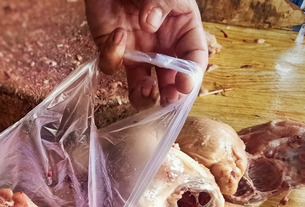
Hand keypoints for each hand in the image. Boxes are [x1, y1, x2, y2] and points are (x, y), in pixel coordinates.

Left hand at [85, 0, 206, 107]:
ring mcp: (137, 52)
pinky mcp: (113, 51)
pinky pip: (111, 65)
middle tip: (169, 99)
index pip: (193, 58)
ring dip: (144, 94)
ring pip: (141, 86)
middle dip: (171, 94)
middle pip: (169, 80)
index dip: (191, 75)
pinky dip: (112, 55)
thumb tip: (150, 25)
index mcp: (182, 31)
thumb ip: (161, 4)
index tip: (185, 85)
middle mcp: (161, 47)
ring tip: (147, 89)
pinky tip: (118, 34)